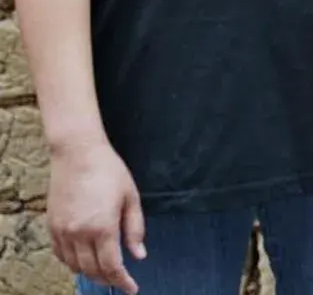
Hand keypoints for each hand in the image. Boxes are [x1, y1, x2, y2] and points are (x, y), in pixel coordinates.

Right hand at [49, 142, 144, 293]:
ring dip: (90, 273)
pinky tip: (84, 260)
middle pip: (92, 270)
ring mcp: (62, 231)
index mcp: (102, 227)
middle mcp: (79, 233)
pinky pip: (60, 254)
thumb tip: (139, 255)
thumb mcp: (131, 198)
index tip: (132, 289)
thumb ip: (134, 229)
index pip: (111, 266)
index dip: (122, 282)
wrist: (77, 153)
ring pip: (74, 265)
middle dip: (108, 280)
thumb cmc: (109, 171)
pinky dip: (72, 263)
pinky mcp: (52, 226)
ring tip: (105, 273)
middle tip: (121, 282)